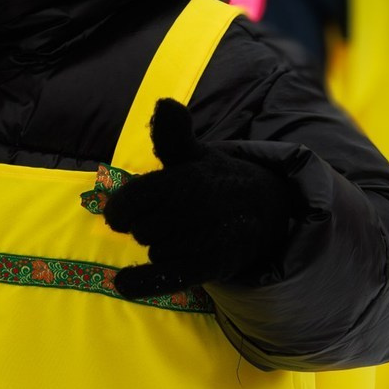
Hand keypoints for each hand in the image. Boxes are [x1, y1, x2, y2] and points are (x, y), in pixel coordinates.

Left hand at [103, 99, 295, 301]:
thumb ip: (172, 134)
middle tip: (172, 219)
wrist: (266, 211)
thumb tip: (164, 104)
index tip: (123, 214)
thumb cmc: (215, 180)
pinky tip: (124, 284)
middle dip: (148, 226)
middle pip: (140, 229)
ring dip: (162, 247)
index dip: (121, 210)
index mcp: (185, 177)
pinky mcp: (211, 265)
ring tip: (186, 234)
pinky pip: (166, 277)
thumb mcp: (193, 154)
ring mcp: (205, 237)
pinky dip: (142, 284)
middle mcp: (196, 207)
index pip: (131, 201)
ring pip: (155, 251)